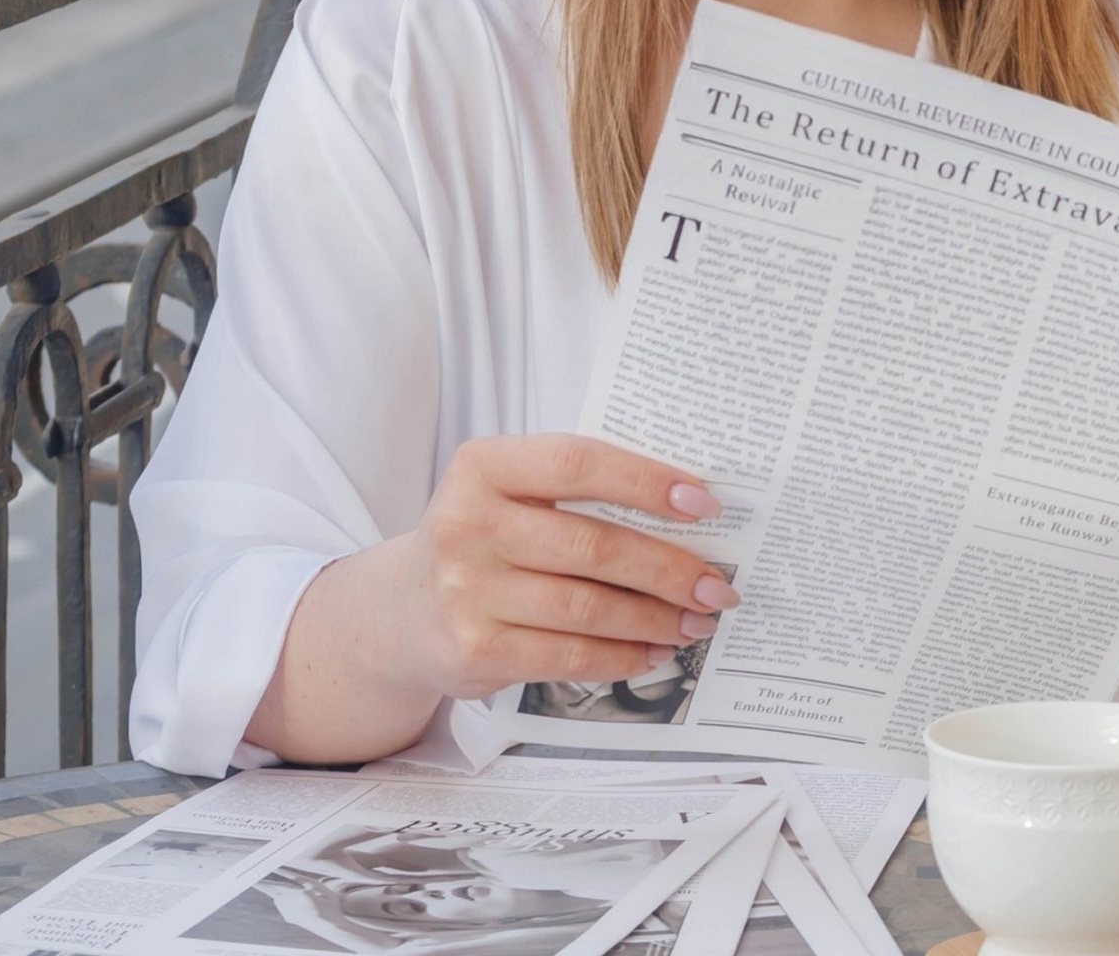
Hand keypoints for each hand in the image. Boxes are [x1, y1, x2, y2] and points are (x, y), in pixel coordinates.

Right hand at [384, 432, 739, 702]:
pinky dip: (622, 655)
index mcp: (483, 465)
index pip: (576, 463)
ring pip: (587, 607)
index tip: (704, 502)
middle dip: (668, 568)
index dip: (644, 481)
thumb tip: (684, 509)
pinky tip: (654, 650)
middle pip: (592, 545)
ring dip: (655, 617)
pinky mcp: (474, 650)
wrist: (401, 610)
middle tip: (717, 584)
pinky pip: (568, 656)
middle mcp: (468, 523)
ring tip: (696, 621)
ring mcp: (466, 590)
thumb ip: (574, 488)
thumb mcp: (507, 491)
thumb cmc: (481, 538)